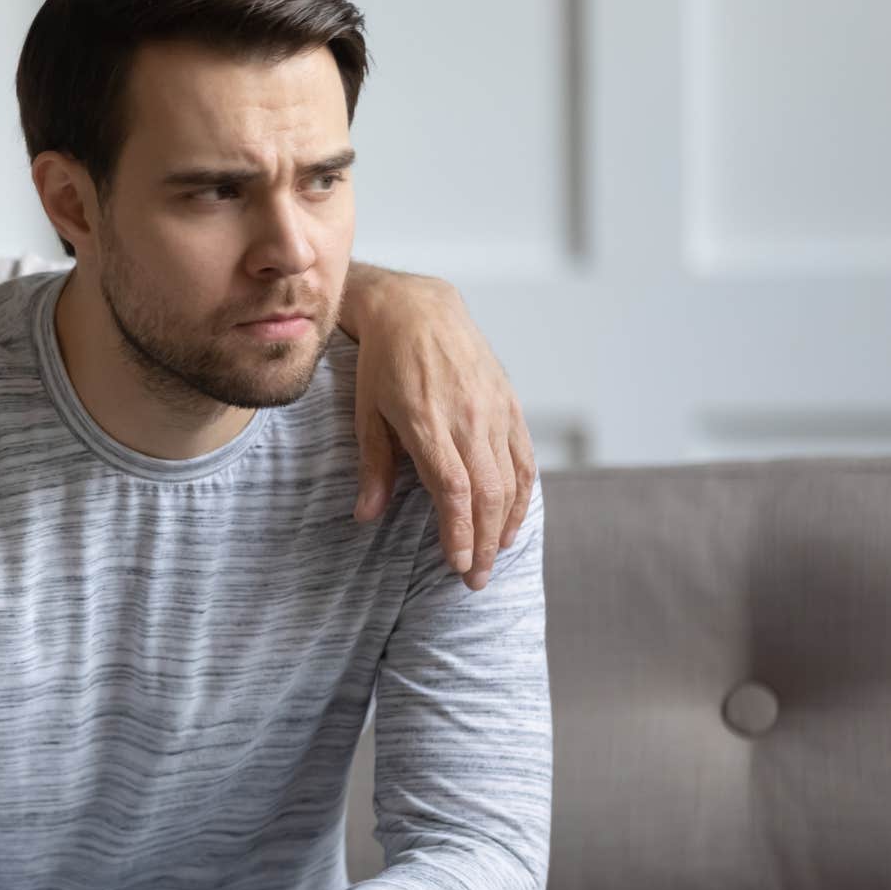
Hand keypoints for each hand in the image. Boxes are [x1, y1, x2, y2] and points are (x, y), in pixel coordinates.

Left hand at [349, 272, 535, 591]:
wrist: (419, 309)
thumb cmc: (384, 362)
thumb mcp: (366, 412)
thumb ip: (373, 466)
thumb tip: (366, 516)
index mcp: (427, 421)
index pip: (452, 489)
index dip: (458, 532)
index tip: (456, 565)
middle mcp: (467, 417)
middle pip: (487, 493)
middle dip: (482, 543)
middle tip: (474, 580)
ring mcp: (494, 410)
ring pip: (511, 480)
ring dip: (504, 526)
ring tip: (492, 559)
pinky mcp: (510, 405)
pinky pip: (524, 458)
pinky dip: (523, 495)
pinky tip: (511, 522)